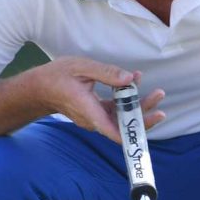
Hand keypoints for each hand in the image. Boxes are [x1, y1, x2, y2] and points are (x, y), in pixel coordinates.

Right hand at [29, 57, 165, 142]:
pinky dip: (127, 100)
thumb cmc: (57, 76)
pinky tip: (133, 82)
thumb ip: (106, 73)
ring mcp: (96, 118)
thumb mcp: (81, 67)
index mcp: (89, 111)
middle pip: (124, 125)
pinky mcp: (97, 113)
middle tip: (160, 95)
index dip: (136, 129)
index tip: (154, 118)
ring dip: (139, 106)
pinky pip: (116, 110)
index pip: (116, 131)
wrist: (39, 88)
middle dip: (145, 112)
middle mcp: (94, 120)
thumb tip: (129, 79)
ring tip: (157, 92)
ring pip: (122, 118)